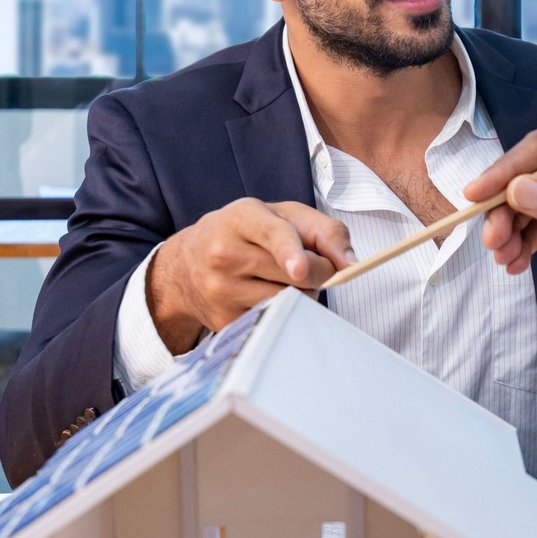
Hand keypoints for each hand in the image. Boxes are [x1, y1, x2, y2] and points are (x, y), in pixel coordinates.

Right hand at [147, 198, 353, 352]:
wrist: (186, 265)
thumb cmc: (246, 234)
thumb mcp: (282, 216)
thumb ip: (325, 231)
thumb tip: (351, 264)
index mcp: (241, 218)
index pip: (273, 235)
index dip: (290, 252)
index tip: (300, 268)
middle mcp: (224, 254)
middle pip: (295, 274)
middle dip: (317, 270)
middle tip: (309, 264)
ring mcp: (221, 291)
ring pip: (290, 300)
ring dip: (303, 292)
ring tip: (282, 278)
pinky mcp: (225, 321)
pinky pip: (276, 321)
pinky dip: (286, 311)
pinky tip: (265, 294)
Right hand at [464, 126, 536, 344]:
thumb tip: (522, 189)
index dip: (507, 169)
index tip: (477, 194)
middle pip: (528, 179)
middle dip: (504, 207)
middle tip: (490, 237)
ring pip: (528, 209)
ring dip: (509, 231)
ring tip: (502, 257)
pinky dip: (523, 248)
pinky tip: (514, 266)